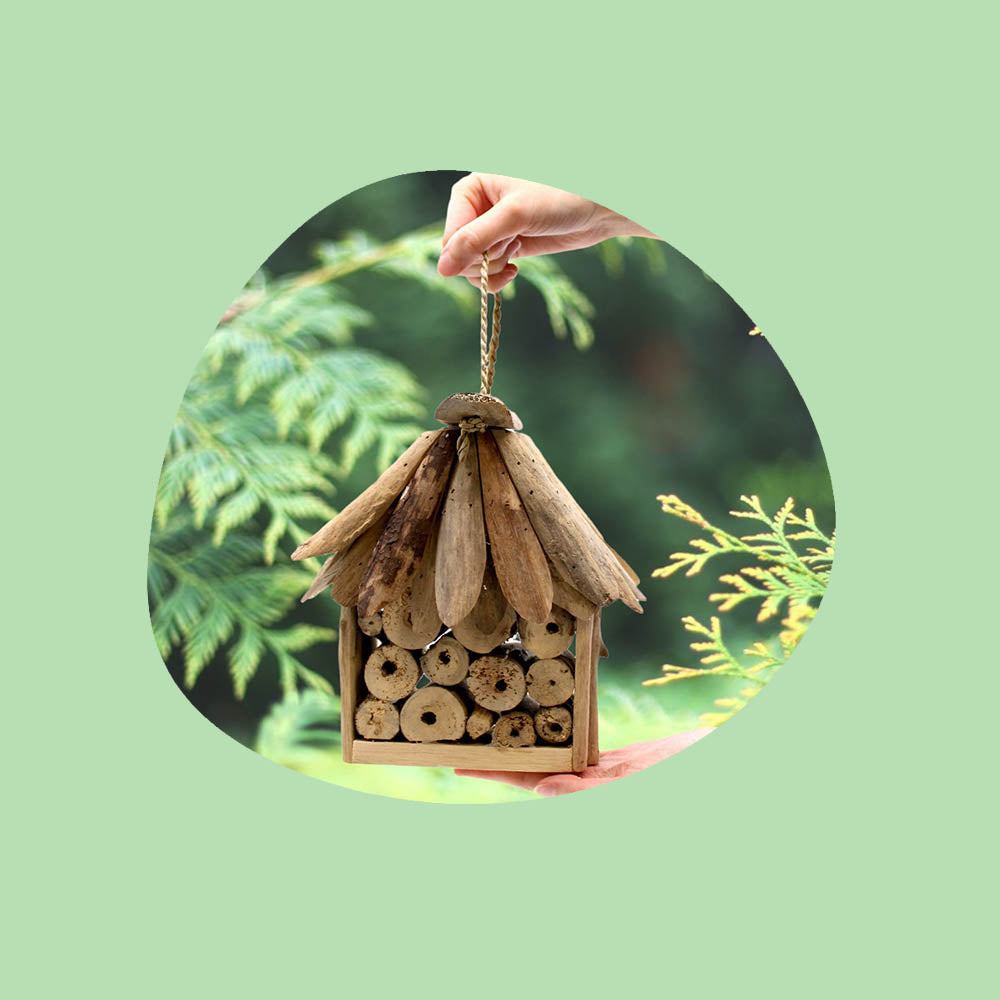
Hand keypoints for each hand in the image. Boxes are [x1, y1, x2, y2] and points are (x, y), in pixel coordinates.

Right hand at [438, 173, 658, 290]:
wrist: (599, 208)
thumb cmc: (560, 197)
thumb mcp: (515, 215)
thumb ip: (476, 240)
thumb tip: (441, 268)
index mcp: (470, 188)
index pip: (450, 234)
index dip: (467, 251)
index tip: (497, 250)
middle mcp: (477, 208)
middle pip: (459, 253)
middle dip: (485, 259)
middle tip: (511, 247)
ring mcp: (491, 229)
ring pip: (473, 265)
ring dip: (495, 267)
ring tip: (518, 250)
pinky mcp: (507, 245)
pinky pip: (488, 271)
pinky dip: (500, 275)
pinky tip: (517, 267)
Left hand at [455, 729, 712, 795]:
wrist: (719, 760)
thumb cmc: (686, 770)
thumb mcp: (643, 778)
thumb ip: (596, 792)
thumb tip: (543, 791)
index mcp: (590, 790)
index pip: (533, 781)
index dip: (496, 772)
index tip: (459, 764)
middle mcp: (590, 781)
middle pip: (535, 765)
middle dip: (500, 751)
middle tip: (461, 732)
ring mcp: (603, 769)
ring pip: (555, 751)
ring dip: (524, 736)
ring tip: (490, 716)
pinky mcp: (618, 756)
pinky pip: (580, 741)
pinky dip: (559, 725)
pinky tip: (543, 710)